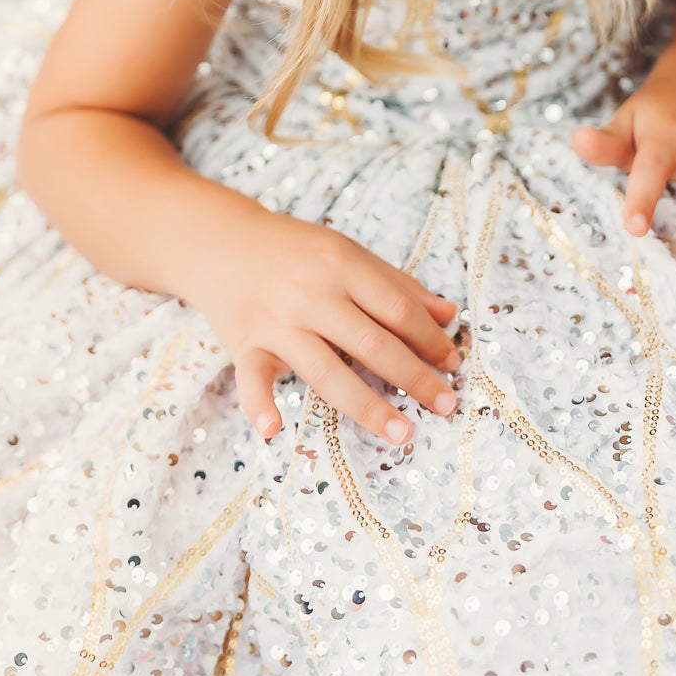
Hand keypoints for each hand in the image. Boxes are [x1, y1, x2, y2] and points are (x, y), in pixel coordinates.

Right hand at [183, 200, 462, 446]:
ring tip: (403, 433)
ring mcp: (276, 322)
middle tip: (446, 405)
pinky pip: (252, 378)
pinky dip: (259, 404)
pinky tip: (273, 429)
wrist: (222, 241)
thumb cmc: (295, 250)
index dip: (429, 339)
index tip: (453, 364)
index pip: (396, 308)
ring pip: (327, 371)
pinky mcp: (244, 345)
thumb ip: (397, 285)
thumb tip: (449, 315)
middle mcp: (311, 294)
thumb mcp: (348, 253)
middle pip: (371, 344)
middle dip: (414, 377)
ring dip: (367, 406)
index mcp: (341, 266)